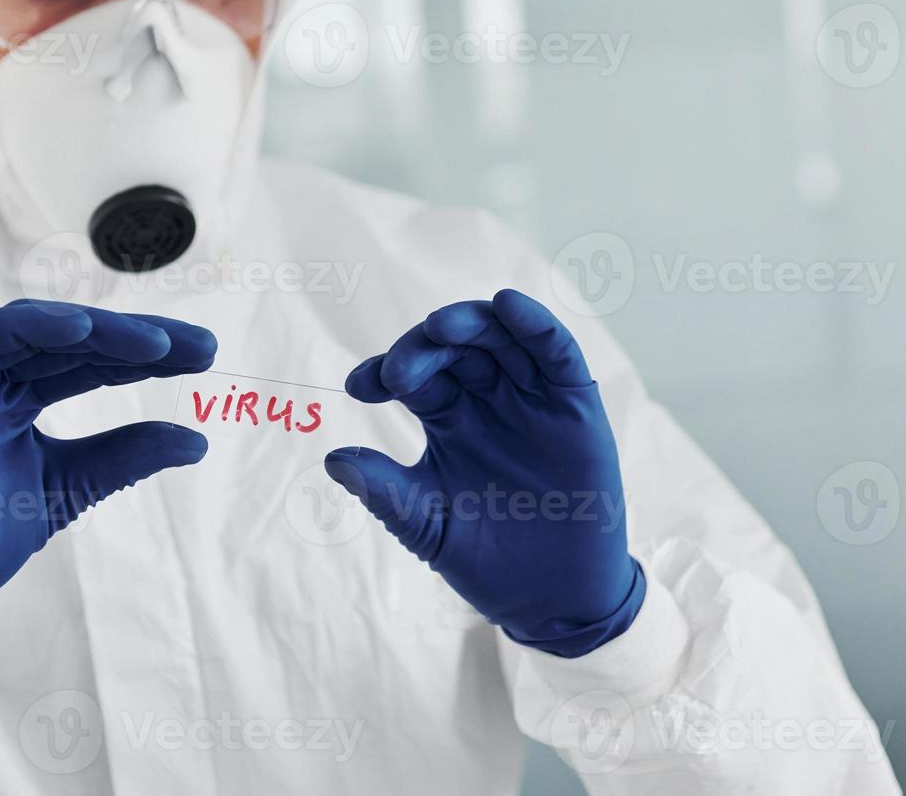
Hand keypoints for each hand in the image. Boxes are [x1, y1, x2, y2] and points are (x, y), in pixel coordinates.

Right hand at [0, 300, 216, 674]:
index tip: (206, 359)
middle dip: (141, 340)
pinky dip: (32, 327)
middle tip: (203, 348)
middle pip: (76, 342)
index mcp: (17, 396)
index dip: (152, 356)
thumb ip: (124, 458)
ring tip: (159, 344)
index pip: (95, 363)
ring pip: (39, 330)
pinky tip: (83, 332)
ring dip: (100, 332)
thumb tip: (197, 440)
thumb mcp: (65, 489)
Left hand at [325, 289, 643, 657]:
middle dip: (421, 349)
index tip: (358, 386)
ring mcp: (531, 397)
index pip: (411, 377)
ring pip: (500, 338)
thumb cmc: (487, 559)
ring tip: (440, 327)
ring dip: (470, 323)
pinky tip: (509, 305)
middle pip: (452, 349)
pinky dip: (534, 324)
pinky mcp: (574, 403)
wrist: (553, 599)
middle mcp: (487, 398)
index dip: (381, 373)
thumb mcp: (426, 525)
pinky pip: (555, 351)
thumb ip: (385, 490)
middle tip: (397, 372)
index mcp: (447, 419)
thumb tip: (332, 459)